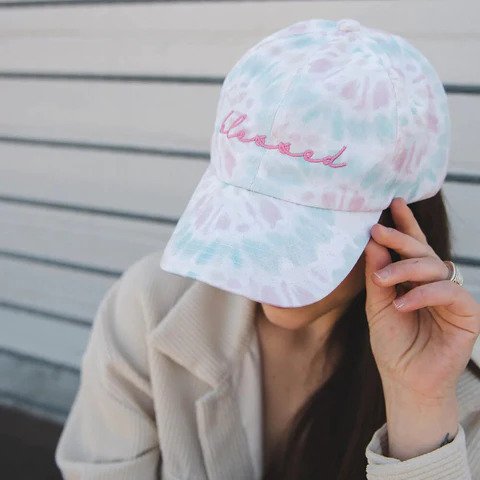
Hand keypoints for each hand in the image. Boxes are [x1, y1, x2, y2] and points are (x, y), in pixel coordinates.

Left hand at [364, 197, 479, 401]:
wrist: (406, 381)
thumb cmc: (391, 344)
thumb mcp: (377, 306)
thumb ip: (376, 276)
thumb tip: (372, 242)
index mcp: (414, 280)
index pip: (412, 247)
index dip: (406, 224)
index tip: (393, 203)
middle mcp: (435, 284)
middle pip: (422, 251)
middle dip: (400, 238)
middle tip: (377, 230)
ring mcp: (452, 297)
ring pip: (434, 266)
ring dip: (406, 268)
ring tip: (382, 280)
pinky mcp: (468, 313)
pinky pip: (449, 292)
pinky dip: (423, 294)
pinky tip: (402, 303)